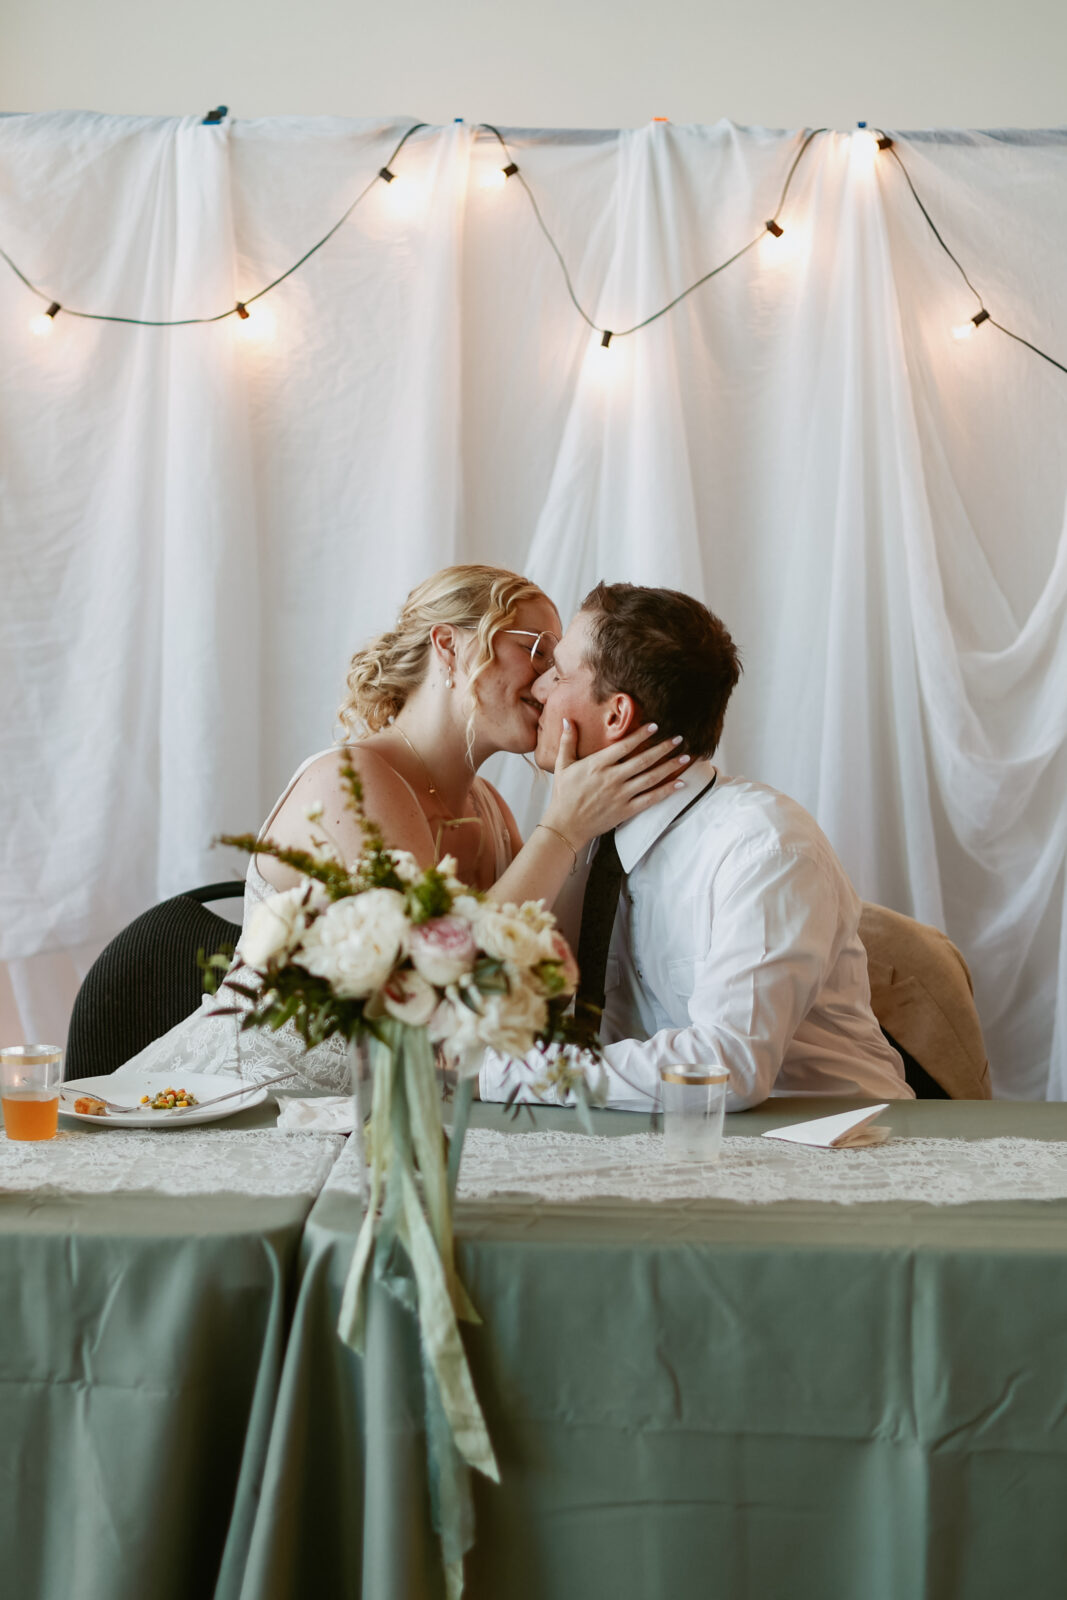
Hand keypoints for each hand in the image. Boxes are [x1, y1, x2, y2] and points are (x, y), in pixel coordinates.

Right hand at [543, 721, 690, 847]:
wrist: (566, 825)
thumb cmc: (564, 794)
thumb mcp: (562, 765)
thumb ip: (567, 741)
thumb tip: (566, 720)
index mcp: (597, 764)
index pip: (624, 746)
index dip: (641, 735)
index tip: (655, 726)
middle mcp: (612, 778)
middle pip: (644, 760)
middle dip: (663, 748)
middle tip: (679, 739)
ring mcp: (621, 795)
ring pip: (651, 778)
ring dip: (670, 767)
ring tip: (685, 757)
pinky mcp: (626, 810)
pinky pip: (651, 799)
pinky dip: (666, 791)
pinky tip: (680, 783)